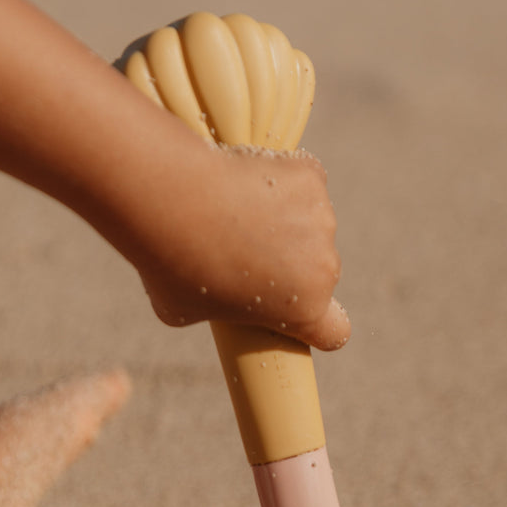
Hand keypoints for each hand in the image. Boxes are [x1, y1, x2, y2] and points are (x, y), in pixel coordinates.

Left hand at [135, 144, 349, 350]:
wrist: (170, 200)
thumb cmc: (170, 264)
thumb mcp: (187, 310)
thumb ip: (221, 307)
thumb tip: (220, 294)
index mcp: (303, 309)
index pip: (335, 331)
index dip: (318, 325)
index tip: (295, 313)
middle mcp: (324, 267)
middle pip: (318, 272)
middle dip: (289, 265)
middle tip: (241, 251)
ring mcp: (321, 216)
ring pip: (309, 223)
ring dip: (285, 221)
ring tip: (235, 215)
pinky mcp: (310, 175)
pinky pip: (302, 182)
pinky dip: (281, 182)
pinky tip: (245, 184)